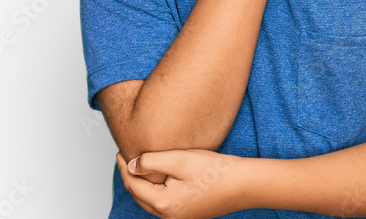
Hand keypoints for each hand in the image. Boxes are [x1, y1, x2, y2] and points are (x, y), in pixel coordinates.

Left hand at [116, 150, 244, 218]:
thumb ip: (151, 162)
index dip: (124, 167)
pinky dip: (157, 191)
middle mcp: (169, 216)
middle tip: (127, 159)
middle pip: (140, 196)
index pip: (133, 185)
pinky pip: (165, 203)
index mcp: (164, 204)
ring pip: (151, 201)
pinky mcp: (189, 214)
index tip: (121, 153)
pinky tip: (161, 178)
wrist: (245, 185)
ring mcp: (180, 218)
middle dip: (131, 178)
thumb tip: (132, 165)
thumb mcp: (180, 160)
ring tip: (141, 167)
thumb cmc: (217, 172)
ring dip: (143, 185)